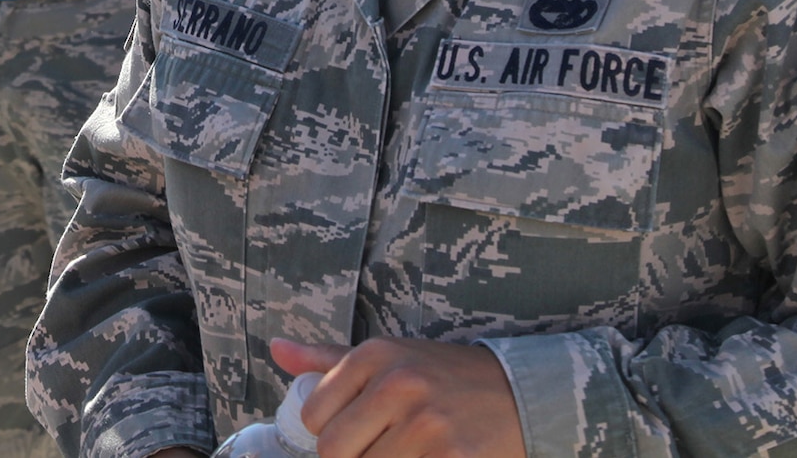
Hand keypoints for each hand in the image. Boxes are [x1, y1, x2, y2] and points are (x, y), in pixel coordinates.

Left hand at [270, 337, 523, 457]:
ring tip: (406, 452)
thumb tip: (276, 349)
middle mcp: (399, 384)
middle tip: (381, 448)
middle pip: (334, 452)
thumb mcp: (390, 357)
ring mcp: (426, 425)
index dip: (331, 433)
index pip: (315, 417)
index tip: (359, 431)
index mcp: (377, 355)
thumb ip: (329, 360)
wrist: (519, 394)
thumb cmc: (444, 378)